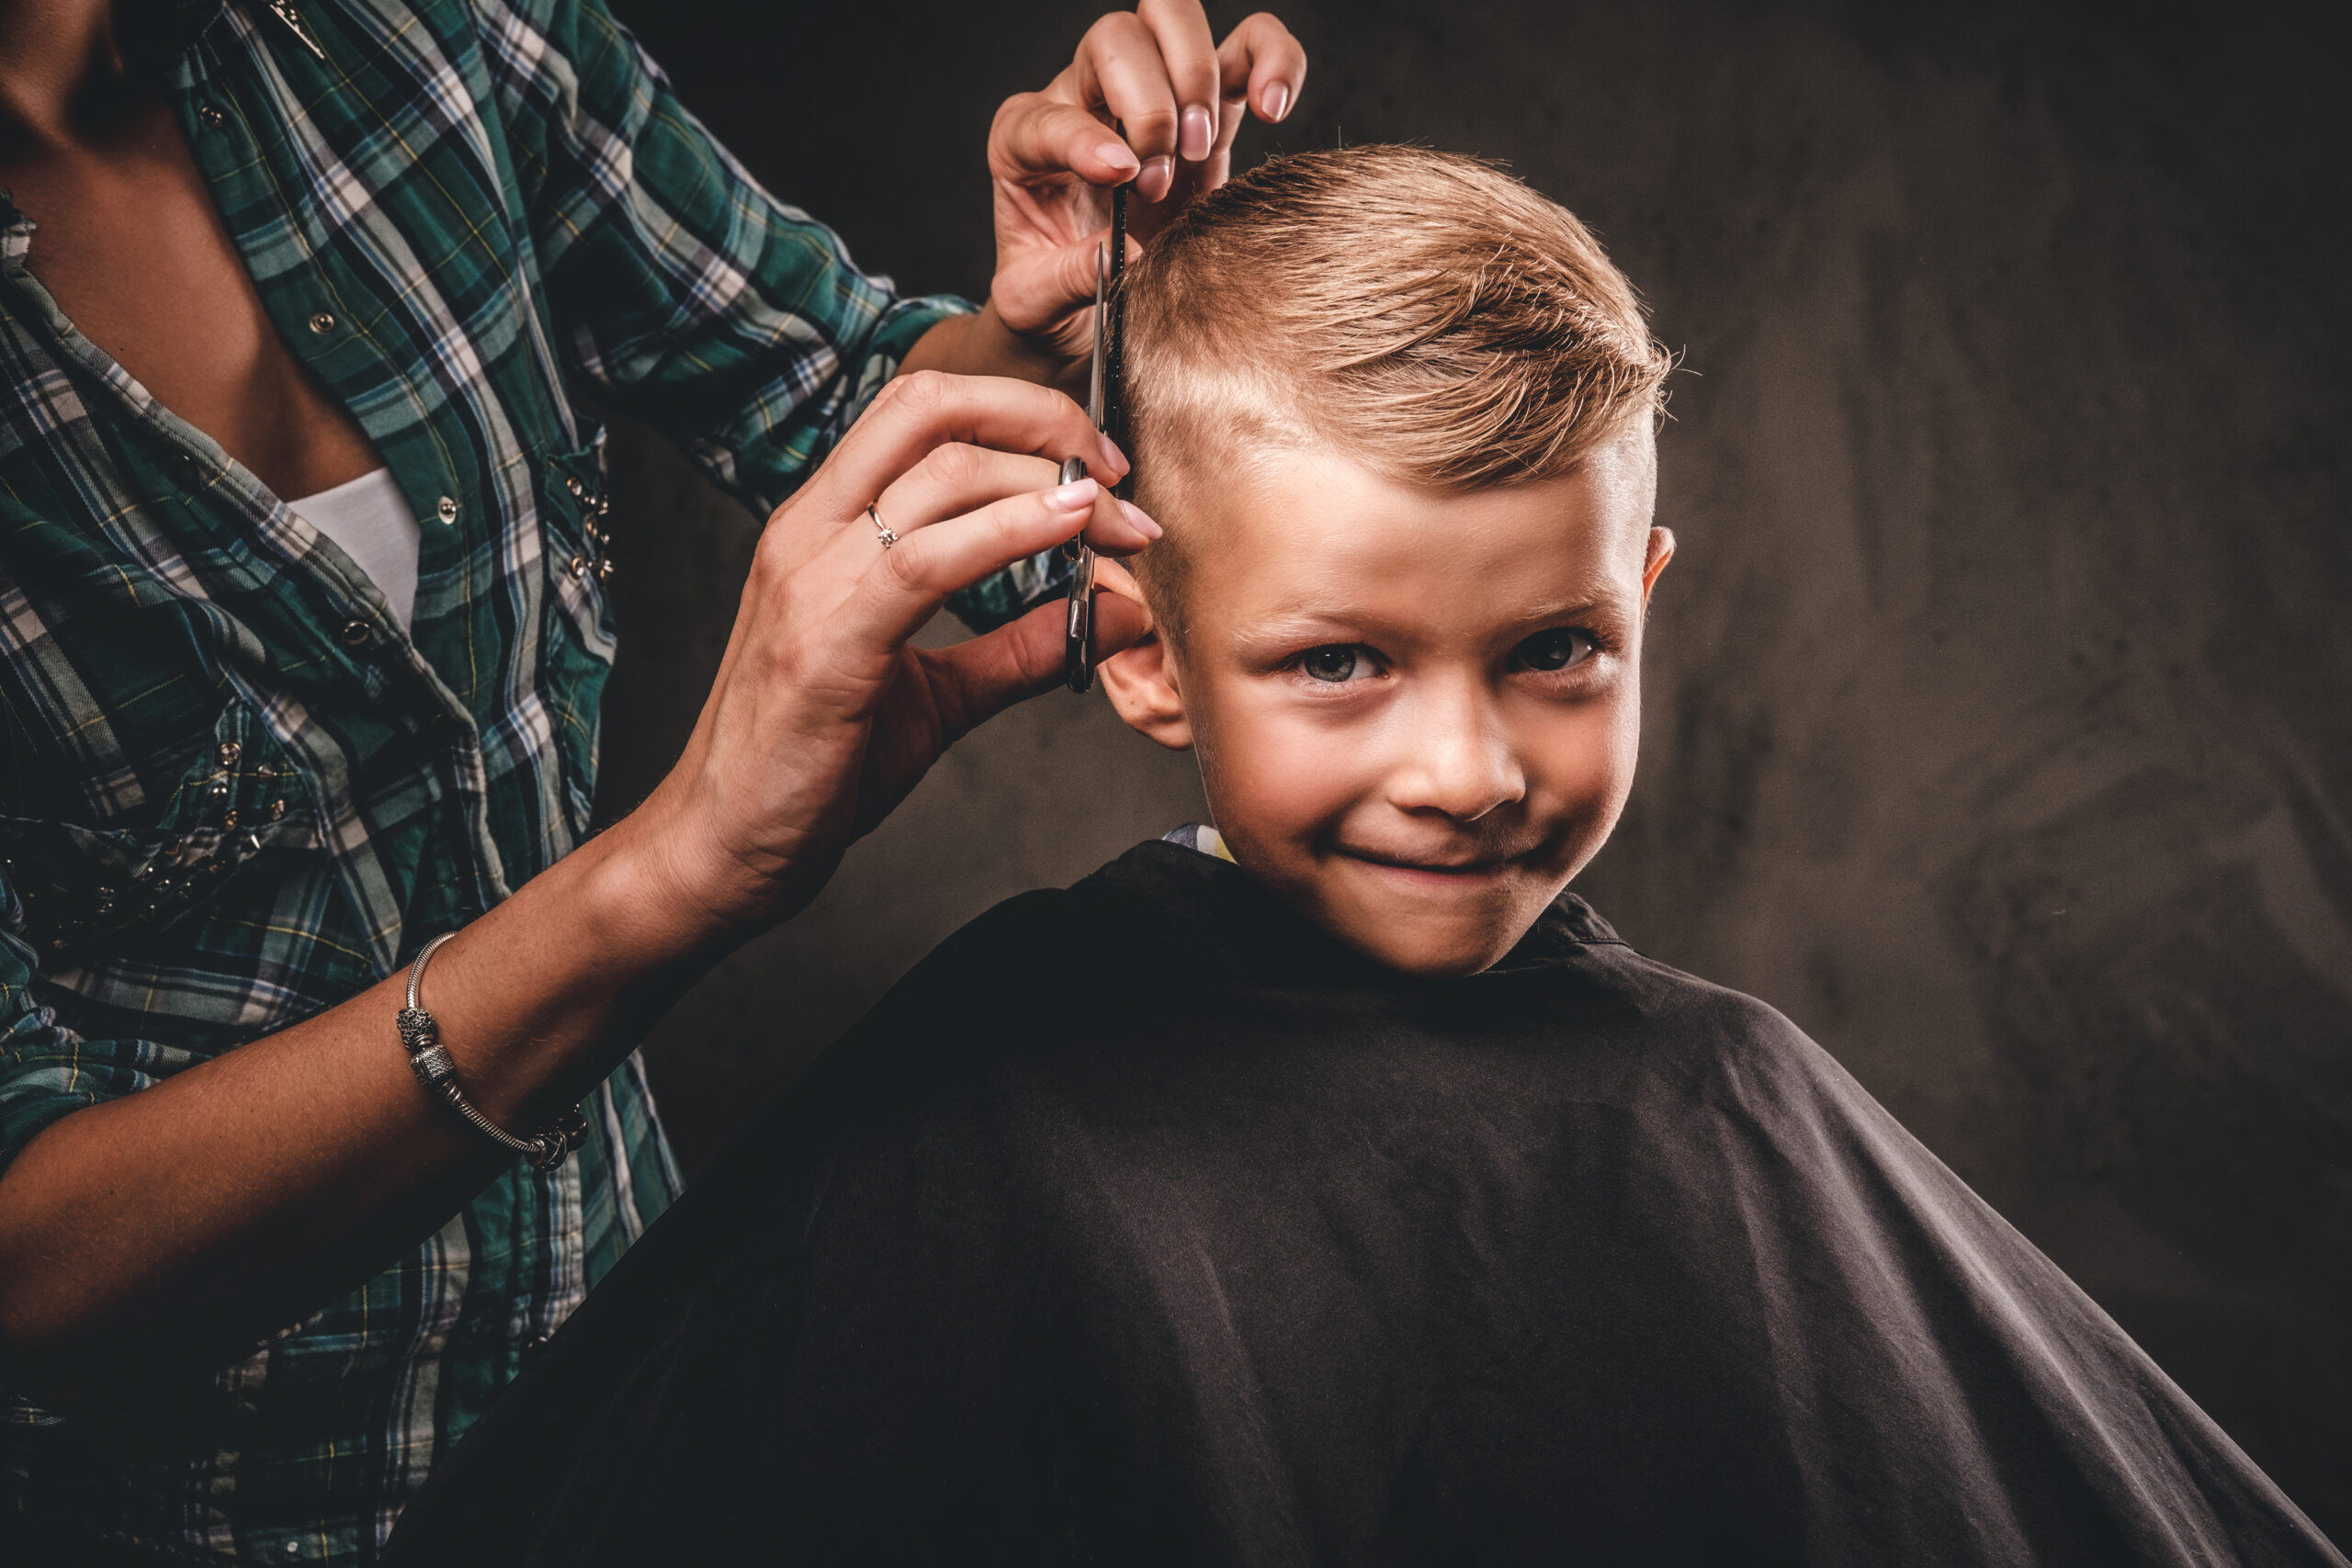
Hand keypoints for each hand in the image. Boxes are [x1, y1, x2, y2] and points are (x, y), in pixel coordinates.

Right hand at [613, 373, 1158, 942]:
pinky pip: (924, 561)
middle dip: (1040, 418)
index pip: (920, 411)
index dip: (1021, 414)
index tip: (1099, 468)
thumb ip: (1021, 649)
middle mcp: (809, 533)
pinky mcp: (825, 645)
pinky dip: (1010, 533)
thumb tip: (1117, 612)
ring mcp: (810, 581)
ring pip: (938, 472)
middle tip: (1119, 473)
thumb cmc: (811, 769)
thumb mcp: (937, 696)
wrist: (718, 850)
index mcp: (823, 528)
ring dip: (1047, 482)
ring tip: (1118, 521)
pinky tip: (1069, 533)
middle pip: (929, 407)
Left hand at [985, 4, 1306, 366]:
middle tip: (1160, 178)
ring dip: (1198, 76)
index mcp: (1024, 141)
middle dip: (1149, 103)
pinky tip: (1271, 107)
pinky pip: (1248, 48)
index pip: (1050, 115)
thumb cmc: (1054, 299)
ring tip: (1202, 148)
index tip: (1121, 177)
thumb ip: (1066, 278)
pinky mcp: (1208, 110)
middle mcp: (1082, 100)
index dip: (1085, 139)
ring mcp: (1150, 96)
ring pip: (1174, 20)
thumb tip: (1120, 256)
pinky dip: (1270, 59)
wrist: (1090, 312)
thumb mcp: (1035, 303)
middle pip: (1116, 38)